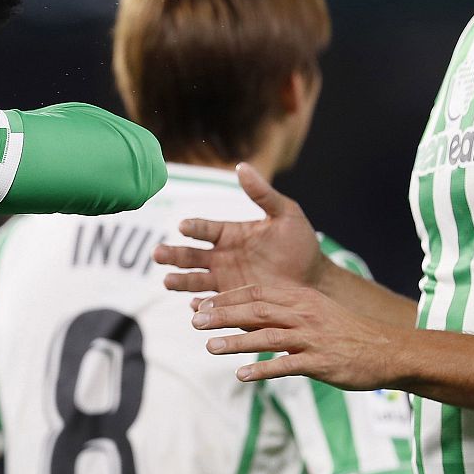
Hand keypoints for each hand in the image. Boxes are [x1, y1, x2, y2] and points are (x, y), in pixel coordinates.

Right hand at [155, 163, 330, 294]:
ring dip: (180, 281)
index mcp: (230, 234)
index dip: (194, 228)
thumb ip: (262, 193)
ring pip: (194, 280)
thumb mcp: (286, 214)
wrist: (316, 281)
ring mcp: (225, 280)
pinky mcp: (232, 301)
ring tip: (167, 281)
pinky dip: (202, 305)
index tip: (184, 226)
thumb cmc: (301, 245)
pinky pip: (212, 304)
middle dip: (173, 255)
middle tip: (157, 254)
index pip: (205, 229)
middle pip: (190, 255)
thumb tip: (242, 166)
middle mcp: (222, 257)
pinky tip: (195, 307)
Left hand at [193, 284, 404, 389]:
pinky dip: (262, 369)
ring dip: (236, 341)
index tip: (202, 304)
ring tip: (210, 346)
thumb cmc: (344, 332)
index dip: (227, 298)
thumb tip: (242, 318)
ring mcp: (313, 338)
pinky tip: (241, 374)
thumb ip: (281, 313)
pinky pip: (287, 365)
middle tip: (195, 321)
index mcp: (301, 298)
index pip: (257, 292)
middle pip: (257, 310)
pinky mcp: (321, 363)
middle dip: (223, 314)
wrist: (386, 351)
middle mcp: (305, 314)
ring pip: (267, 336)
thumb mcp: (314, 312)